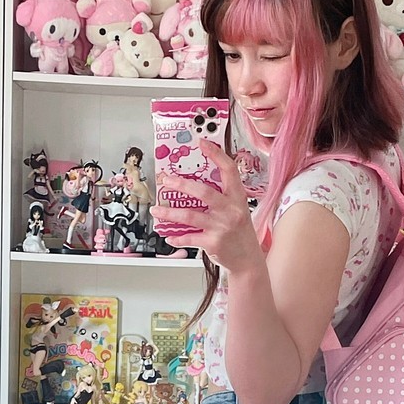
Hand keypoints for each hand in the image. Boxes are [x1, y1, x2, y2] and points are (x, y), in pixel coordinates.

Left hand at [150, 139, 261, 273]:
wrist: (247, 260)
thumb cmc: (239, 233)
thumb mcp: (237, 210)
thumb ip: (221, 197)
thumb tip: (194, 184)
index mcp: (237, 198)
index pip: (229, 170)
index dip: (216, 154)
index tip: (202, 143)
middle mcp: (230, 210)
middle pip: (203, 191)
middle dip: (181, 184)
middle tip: (165, 181)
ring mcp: (221, 227)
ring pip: (190, 215)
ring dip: (169, 213)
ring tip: (156, 211)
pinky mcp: (213, 243)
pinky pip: (189, 238)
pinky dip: (176, 238)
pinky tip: (168, 236)